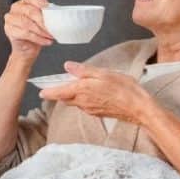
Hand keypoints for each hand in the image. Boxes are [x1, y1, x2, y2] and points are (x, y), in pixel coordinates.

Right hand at [4, 0, 54, 59]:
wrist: (28, 48)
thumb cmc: (38, 32)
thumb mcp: (45, 20)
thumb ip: (48, 14)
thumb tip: (57, 15)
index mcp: (26, 1)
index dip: (39, 0)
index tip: (47, 8)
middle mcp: (16, 7)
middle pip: (30, 11)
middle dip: (44, 21)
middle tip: (53, 28)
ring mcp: (10, 17)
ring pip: (27, 23)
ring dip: (41, 31)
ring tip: (50, 36)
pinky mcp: (8, 29)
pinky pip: (25, 33)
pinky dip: (38, 38)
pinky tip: (46, 41)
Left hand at [38, 61, 154, 125]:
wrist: (139, 109)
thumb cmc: (124, 89)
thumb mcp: (103, 73)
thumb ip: (83, 70)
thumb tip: (67, 66)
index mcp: (82, 91)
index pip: (58, 93)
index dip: (48, 92)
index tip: (40, 91)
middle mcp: (83, 103)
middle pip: (66, 98)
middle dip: (60, 92)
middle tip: (58, 83)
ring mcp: (90, 109)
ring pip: (75, 101)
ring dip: (72, 94)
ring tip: (76, 84)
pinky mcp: (98, 113)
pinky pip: (85, 105)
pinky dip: (83, 98)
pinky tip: (92, 91)